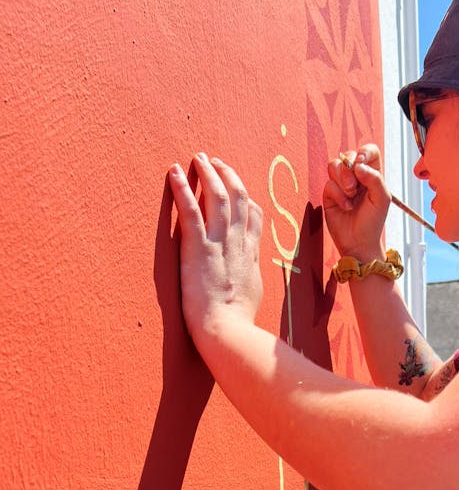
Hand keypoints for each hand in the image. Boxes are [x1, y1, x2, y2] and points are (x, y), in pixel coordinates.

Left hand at [169, 154, 262, 346]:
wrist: (227, 330)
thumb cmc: (237, 322)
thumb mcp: (251, 295)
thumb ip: (248, 278)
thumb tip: (247, 277)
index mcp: (250, 255)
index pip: (253, 217)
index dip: (245, 197)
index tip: (236, 185)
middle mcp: (238, 244)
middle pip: (238, 198)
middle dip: (226, 175)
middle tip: (213, 161)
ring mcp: (219, 244)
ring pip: (217, 198)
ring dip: (207, 174)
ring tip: (197, 159)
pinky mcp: (199, 248)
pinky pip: (190, 211)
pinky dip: (182, 189)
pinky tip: (174, 173)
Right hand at [323, 143, 390, 259]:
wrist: (359, 242)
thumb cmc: (373, 221)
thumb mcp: (382, 199)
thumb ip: (374, 178)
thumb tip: (358, 165)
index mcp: (372, 173)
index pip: (368, 150)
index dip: (364, 152)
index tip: (362, 165)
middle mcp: (356, 176)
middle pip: (347, 155)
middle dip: (348, 170)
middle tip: (354, 188)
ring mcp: (341, 184)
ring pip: (334, 165)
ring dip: (342, 180)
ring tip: (350, 196)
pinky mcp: (330, 194)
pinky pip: (328, 183)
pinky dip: (337, 195)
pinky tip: (345, 206)